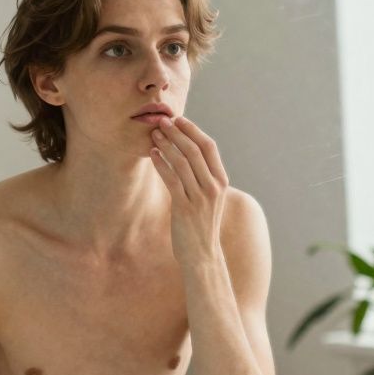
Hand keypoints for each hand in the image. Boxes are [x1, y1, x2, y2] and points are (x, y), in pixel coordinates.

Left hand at [149, 116, 228, 268]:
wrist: (202, 255)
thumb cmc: (202, 225)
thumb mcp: (209, 198)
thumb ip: (203, 177)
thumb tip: (188, 153)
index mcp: (221, 182)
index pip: (209, 147)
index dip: (193, 130)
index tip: (179, 120)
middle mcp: (213, 187)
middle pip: (194, 150)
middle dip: (177, 132)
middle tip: (162, 121)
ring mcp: (200, 198)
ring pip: (181, 162)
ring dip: (166, 144)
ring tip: (154, 134)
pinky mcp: (184, 207)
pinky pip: (171, 179)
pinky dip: (160, 163)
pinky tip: (152, 154)